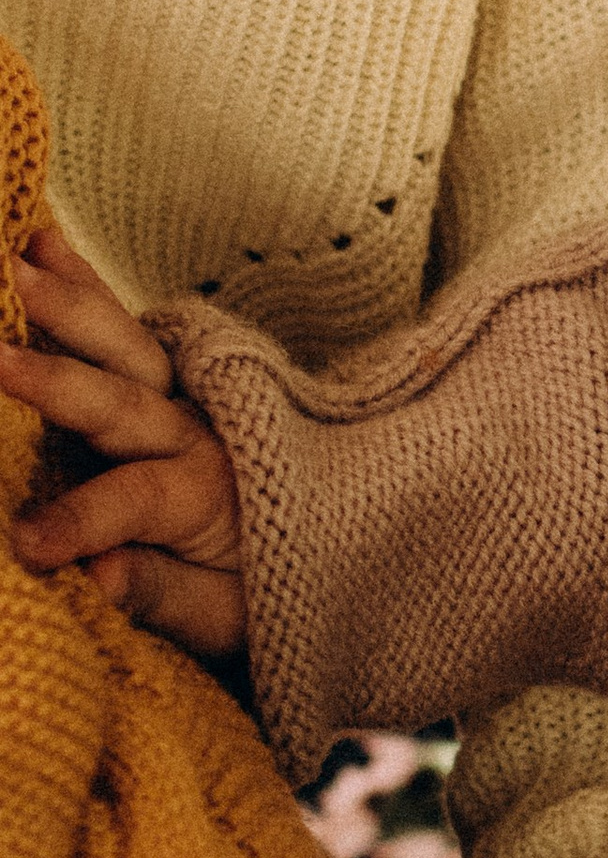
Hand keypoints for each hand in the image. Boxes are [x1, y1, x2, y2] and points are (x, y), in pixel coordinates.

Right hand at [2, 226, 245, 655]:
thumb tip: (99, 575)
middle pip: (123, 402)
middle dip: (59, 381)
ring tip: (12, 264)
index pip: (136, 501)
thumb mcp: (227, 616)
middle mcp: (193, 433)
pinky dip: (84, 284)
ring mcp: (178, 396)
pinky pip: (122, 326)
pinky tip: (40, 241)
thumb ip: (165, 594)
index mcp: (206, 495)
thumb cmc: (259, 592)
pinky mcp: (162, 377)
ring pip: (125, 347)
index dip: (82, 521)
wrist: (325, 546)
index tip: (29, 543)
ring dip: (69, 304)